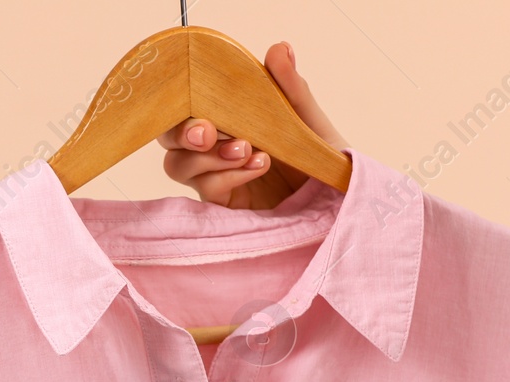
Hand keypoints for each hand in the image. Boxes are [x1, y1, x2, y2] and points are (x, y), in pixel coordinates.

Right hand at [156, 41, 349, 209]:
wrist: (340, 199)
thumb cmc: (322, 159)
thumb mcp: (309, 120)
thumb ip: (291, 87)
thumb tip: (279, 48)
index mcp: (229, 118)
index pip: (187, 105)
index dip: (182, 100)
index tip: (201, 96)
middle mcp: (216, 147)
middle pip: (169, 137)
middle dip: (182, 132)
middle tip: (208, 132)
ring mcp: (216, 177)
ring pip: (178, 165)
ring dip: (207, 156)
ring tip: (247, 150)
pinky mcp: (223, 206)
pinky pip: (205, 189)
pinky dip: (227, 176)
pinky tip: (257, 166)